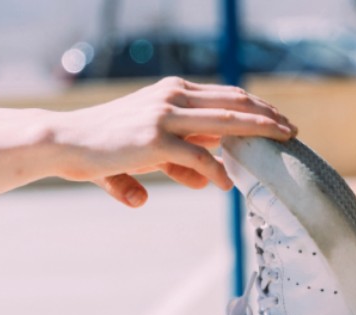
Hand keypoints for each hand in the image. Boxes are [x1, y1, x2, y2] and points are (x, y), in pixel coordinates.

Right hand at [46, 77, 297, 207]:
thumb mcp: (141, 146)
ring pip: (225, 122)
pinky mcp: (155, 141)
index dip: (253, 106)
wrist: (63, 140)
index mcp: (170, 91)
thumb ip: (173, 160)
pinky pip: (197, 157)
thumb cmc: (98, 144)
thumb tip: (201, 181)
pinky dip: (215, 170)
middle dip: (267, 116)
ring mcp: (165, 117)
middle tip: (291, 130)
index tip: (275, 118)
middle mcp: (172, 97)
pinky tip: (225, 183)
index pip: (223, 94)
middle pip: (234, 102)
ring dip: (258, 132)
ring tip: (280, 144)